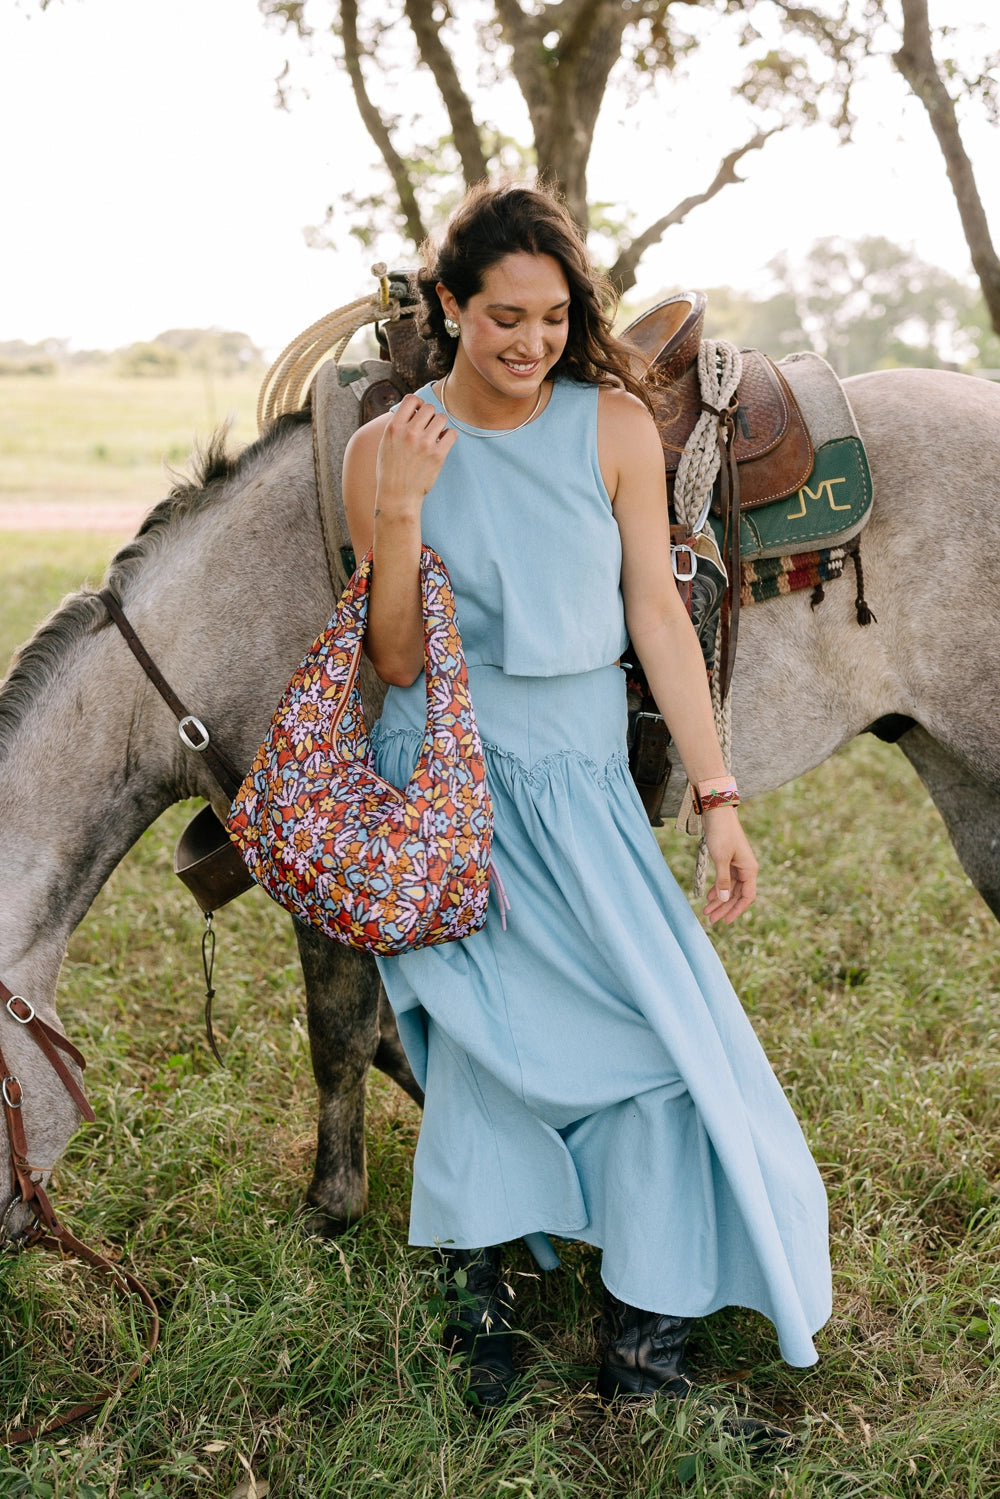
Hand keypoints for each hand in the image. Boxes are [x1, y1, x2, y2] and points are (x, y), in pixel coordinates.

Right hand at [375, 393, 455, 512]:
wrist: (397, 496)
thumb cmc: (390, 471)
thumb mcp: (385, 444)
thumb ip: (397, 426)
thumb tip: (412, 409)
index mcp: (394, 427)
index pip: (411, 399)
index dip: (418, 403)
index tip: (419, 412)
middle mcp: (409, 432)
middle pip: (429, 408)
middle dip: (430, 416)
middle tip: (428, 427)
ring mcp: (424, 443)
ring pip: (442, 418)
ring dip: (440, 425)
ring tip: (435, 436)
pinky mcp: (437, 455)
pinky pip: (452, 434)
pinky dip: (449, 436)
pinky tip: (442, 443)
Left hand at [700, 806, 757, 924]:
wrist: (717, 813)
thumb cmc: (721, 834)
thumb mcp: (720, 858)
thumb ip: (723, 880)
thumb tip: (724, 900)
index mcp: (749, 870)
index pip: (747, 897)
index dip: (737, 910)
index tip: (726, 921)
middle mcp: (746, 869)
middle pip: (737, 895)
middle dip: (724, 908)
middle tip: (710, 920)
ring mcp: (737, 864)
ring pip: (730, 888)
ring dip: (719, 900)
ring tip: (706, 912)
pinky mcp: (729, 860)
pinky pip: (725, 879)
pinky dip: (718, 889)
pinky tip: (709, 897)